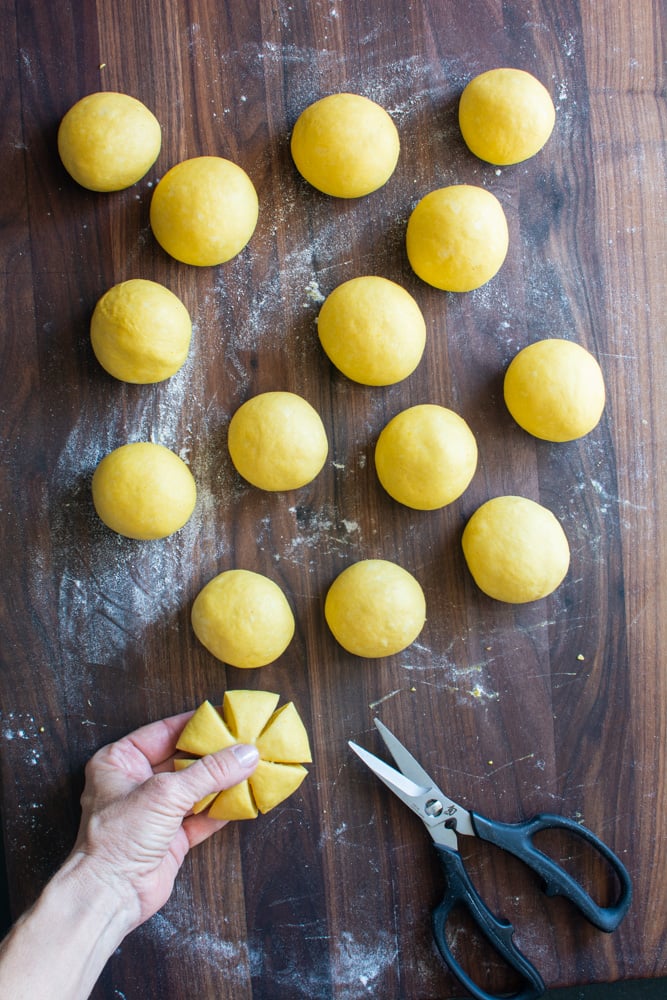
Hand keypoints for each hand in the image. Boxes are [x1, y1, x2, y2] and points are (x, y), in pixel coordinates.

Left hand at [71, 711, 259, 930]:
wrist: (110, 894)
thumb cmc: (118, 837)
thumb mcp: (166, 793)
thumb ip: (209, 772)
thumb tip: (245, 754)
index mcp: (120, 761)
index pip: (164, 732)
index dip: (196, 725)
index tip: (226, 717)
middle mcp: (136, 783)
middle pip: (183, 760)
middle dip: (214, 755)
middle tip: (246, 742)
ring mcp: (154, 811)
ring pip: (195, 788)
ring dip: (222, 782)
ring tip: (252, 767)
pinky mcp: (170, 837)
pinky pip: (201, 816)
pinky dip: (221, 809)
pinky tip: (243, 798)